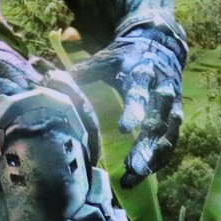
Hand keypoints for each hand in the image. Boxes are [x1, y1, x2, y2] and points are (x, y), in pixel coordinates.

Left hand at [74, 32, 182, 188]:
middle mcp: (162, 90)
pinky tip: (143, 175)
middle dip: (147, 145)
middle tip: (133, 166)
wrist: (159, 44)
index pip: (140, 93)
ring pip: (168, 135)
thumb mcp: (105, 59)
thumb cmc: (124, 56)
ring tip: (136, 176)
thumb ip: (80, 72)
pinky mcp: (175, 117)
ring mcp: (172, 106)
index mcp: (142, 74)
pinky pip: (171, 142)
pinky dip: (160, 159)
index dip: (134, 110)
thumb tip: (44, 76)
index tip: (124, 129)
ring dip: (154, 157)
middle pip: (158, 121)